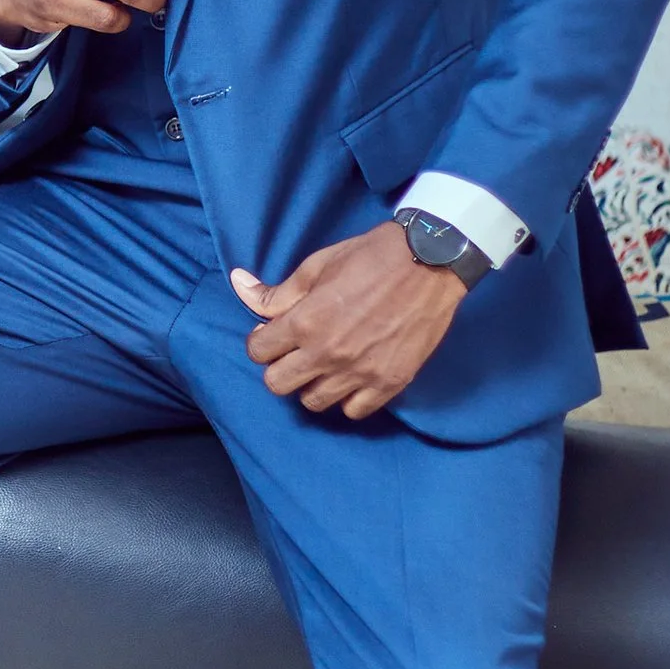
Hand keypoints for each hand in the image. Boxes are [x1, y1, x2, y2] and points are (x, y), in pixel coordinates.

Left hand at [230, 226, 468, 418]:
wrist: (430, 262)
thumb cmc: (371, 257)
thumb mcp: (317, 266)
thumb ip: (277, 291)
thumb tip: (239, 284)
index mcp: (306, 322)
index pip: (258, 352)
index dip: (261, 342)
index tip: (273, 334)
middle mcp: (328, 353)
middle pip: (277, 385)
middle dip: (279, 367)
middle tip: (294, 352)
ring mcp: (360, 372)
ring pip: (313, 402)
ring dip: (312, 384)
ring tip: (324, 365)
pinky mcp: (390, 383)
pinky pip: (354, 411)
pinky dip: (348, 398)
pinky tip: (352, 377)